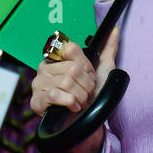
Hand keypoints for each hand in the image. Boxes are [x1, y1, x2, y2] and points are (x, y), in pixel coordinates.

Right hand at [30, 25, 119, 152]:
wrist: (88, 122)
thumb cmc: (93, 96)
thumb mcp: (103, 70)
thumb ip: (108, 49)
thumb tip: (115, 30)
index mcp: (58, 57)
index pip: (71, 48)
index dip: (86, 65)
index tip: (89, 75)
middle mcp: (45, 68)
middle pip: (72, 68)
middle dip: (86, 84)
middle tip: (86, 92)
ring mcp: (39, 84)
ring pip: (66, 82)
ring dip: (80, 96)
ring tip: (80, 101)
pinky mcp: (37, 100)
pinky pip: (56, 95)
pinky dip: (70, 103)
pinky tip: (72, 107)